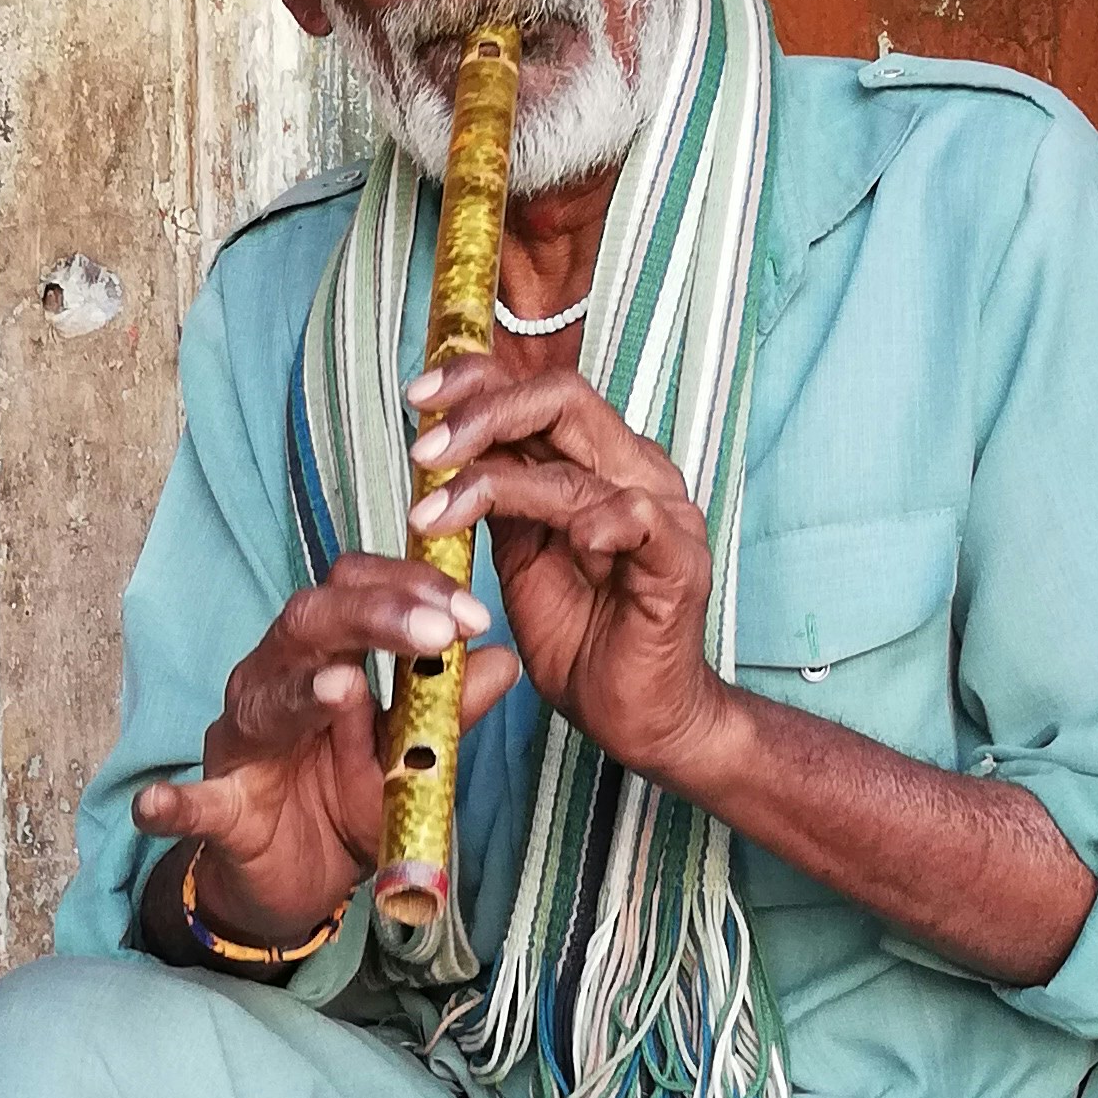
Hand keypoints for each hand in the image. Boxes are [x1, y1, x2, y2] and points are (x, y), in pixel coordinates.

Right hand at [135, 557, 521, 953]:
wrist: (292, 882)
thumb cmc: (341, 800)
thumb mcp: (406, 757)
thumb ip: (447, 712)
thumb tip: (502, 660)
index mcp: (319, 660)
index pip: (353, 592)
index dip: (410, 590)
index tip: (472, 611)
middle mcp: (271, 686)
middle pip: (308, 624)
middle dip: (375, 618)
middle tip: (441, 631)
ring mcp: (240, 747)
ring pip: (260, 700)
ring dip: (303, 692)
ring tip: (344, 686)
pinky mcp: (219, 813)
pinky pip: (193, 804)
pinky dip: (173, 803)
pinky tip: (157, 805)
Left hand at [403, 360, 733, 789]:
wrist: (635, 716)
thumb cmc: (583, 636)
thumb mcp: (521, 555)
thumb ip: (499, 499)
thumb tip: (444, 452)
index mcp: (601, 462)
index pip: (541, 392)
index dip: (479, 381)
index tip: (419, 398)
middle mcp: (636, 472)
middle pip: (562, 400)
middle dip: (482, 415)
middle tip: (423, 452)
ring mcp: (664, 514)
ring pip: (579, 464)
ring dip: (497, 482)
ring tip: (436, 515)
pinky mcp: (679, 564)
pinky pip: (641, 519)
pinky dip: (601, 519)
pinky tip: (569, 539)